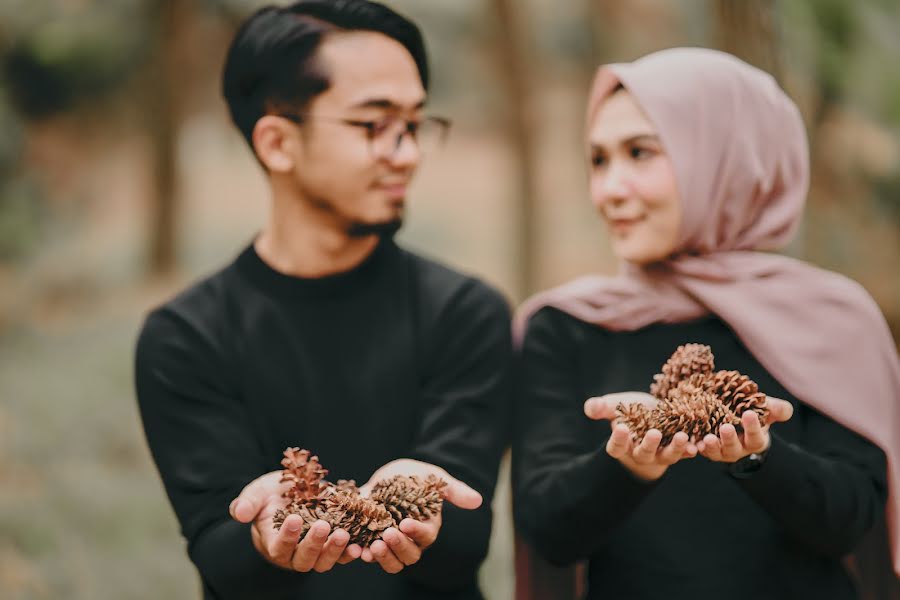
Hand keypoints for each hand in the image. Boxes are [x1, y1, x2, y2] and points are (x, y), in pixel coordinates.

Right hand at [229, 471, 361, 571]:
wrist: (293, 493)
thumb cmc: (271, 495)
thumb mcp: (257, 494)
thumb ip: (246, 503)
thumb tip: (238, 512)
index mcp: (274, 544)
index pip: (279, 547)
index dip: (286, 536)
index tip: (293, 517)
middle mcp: (294, 554)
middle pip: (304, 560)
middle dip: (313, 544)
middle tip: (322, 526)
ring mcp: (315, 552)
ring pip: (324, 562)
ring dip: (335, 551)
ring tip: (343, 534)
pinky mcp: (333, 546)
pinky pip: (342, 555)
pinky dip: (351, 551)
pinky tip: (360, 543)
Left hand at [358, 459, 481, 572]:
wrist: (390, 474)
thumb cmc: (416, 475)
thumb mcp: (433, 476)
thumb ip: (453, 489)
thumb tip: (478, 501)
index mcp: (428, 525)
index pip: (426, 535)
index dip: (417, 532)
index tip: (405, 522)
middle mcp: (411, 539)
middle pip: (410, 555)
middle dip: (398, 547)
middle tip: (387, 534)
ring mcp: (391, 541)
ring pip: (392, 562)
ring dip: (382, 557)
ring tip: (371, 548)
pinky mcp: (372, 539)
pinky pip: (369, 554)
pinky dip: (362, 554)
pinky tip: (355, 549)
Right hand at [584, 392, 697, 481]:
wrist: (653, 415)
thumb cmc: (630, 412)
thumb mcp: (615, 406)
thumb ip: (601, 407)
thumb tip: (589, 408)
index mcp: (622, 445)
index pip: (616, 447)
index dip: (618, 440)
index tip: (621, 428)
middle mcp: (641, 453)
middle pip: (643, 454)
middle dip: (649, 445)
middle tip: (654, 433)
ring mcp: (661, 453)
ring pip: (667, 456)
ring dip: (675, 448)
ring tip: (683, 436)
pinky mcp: (678, 450)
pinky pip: (685, 453)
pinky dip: (691, 450)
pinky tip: (697, 445)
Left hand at [697, 396, 793, 462]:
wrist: (733, 420)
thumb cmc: (751, 414)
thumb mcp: (765, 410)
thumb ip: (776, 409)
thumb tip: (785, 410)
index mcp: (754, 441)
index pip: (756, 437)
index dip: (753, 427)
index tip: (749, 413)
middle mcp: (737, 449)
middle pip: (734, 447)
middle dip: (730, 438)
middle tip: (726, 427)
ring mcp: (720, 451)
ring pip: (716, 452)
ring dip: (711, 446)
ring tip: (708, 438)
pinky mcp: (705, 448)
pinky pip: (700, 450)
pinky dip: (696, 447)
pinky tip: (693, 442)